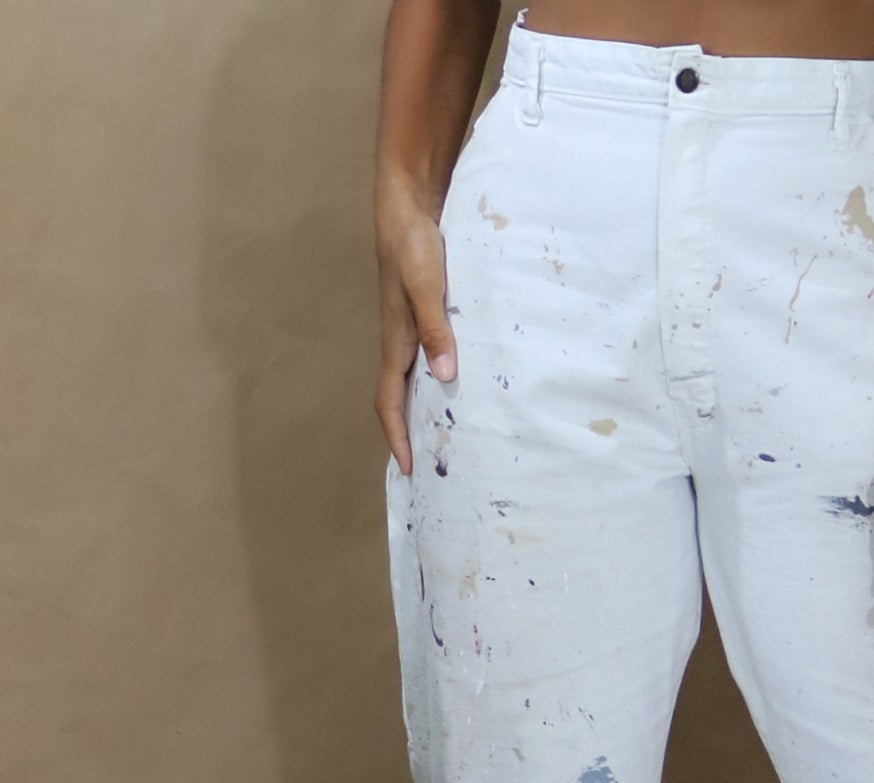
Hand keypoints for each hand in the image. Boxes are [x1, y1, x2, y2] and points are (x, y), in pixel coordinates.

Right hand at [374, 192, 457, 475]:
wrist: (409, 201)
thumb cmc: (412, 241)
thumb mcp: (425, 285)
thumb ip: (435, 327)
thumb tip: (446, 375)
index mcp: (395, 341)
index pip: (390, 401)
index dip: (397, 436)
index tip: (408, 470)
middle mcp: (401, 341)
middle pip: (401, 399)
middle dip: (410, 433)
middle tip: (430, 466)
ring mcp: (412, 327)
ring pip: (416, 380)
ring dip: (427, 409)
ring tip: (450, 436)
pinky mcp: (426, 313)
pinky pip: (431, 357)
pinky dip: (442, 380)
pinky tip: (464, 385)